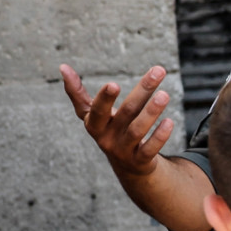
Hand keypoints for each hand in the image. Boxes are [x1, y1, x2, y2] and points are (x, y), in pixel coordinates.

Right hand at [61, 64, 175, 177]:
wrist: (126, 164)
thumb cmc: (109, 129)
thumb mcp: (92, 113)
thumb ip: (77, 93)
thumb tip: (62, 66)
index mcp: (94, 123)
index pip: (96, 109)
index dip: (104, 99)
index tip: (114, 84)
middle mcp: (107, 137)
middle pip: (126, 112)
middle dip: (142, 91)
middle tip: (158, 71)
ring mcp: (122, 150)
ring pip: (137, 130)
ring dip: (152, 112)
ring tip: (164, 95)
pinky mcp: (139, 160)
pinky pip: (149, 149)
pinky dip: (159, 136)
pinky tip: (169, 121)